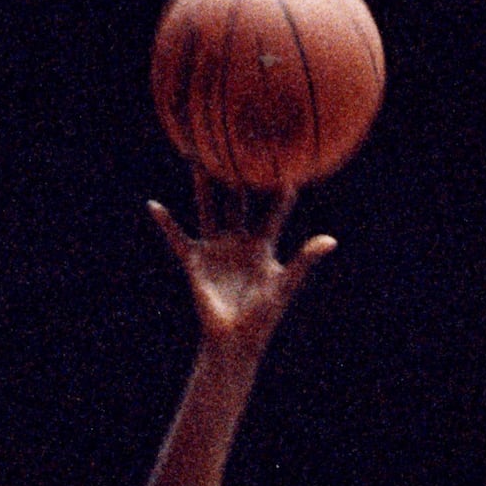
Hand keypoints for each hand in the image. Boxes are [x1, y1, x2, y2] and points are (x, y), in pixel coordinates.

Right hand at [149, 172, 335, 360]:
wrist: (235, 341)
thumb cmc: (263, 317)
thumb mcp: (285, 285)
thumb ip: (305, 260)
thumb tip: (331, 240)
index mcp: (263, 246)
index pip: (274, 210)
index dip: (280, 187)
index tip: (283, 158)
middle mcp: (239, 242)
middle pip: (238, 201)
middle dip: (237, 175)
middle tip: (236, 144)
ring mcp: (216, 250)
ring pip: (209, 210)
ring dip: (203, 188)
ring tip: (197, 159)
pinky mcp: (196, 262)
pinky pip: (178, 239)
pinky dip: (166, 224)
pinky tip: (154, 205)